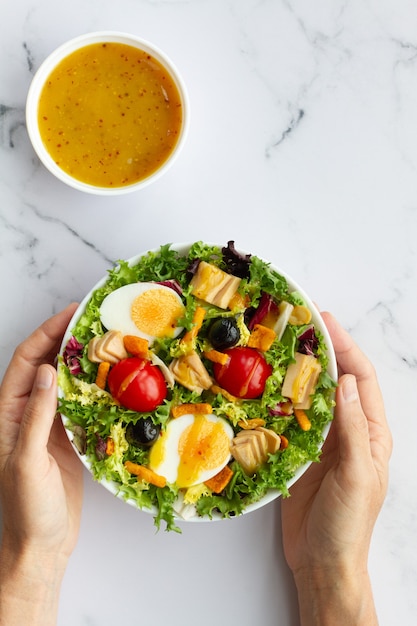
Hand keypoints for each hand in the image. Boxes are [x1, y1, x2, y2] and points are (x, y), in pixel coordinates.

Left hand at [0, 304, 82, 624]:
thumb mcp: (27, 463)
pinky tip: (114, 377)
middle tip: (97, 319)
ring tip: (109, 340)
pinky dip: (96, 386)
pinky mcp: (68, 436)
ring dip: (84, 359)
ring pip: (67, 380)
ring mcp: (49, 423)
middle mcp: (26, 412)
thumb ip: (36, 418)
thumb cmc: (26, 510)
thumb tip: (50, 373)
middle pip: (47, 363)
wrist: (42, 545)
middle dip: (68, 338)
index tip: (73, 313)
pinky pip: (82, 402)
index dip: (48, 332)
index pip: (27, 361)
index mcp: (8, 414)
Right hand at [281, 312, 391, 624]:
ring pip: (311, 394)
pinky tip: (265, 386)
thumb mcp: (356, 474)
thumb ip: (353, 428)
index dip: (344, 346)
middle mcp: (349, 430)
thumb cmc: (347, 524)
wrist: (323, 562)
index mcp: (372, 432)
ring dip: (297, 370)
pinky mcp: (299, 452)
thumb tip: (347, 382)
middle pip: (336, 379)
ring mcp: (323, 440)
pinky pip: (290, 418)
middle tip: (297, 323)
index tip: (323, 321)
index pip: (361, 377)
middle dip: (320, 349)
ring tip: (278, 345)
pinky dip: (279, 399)